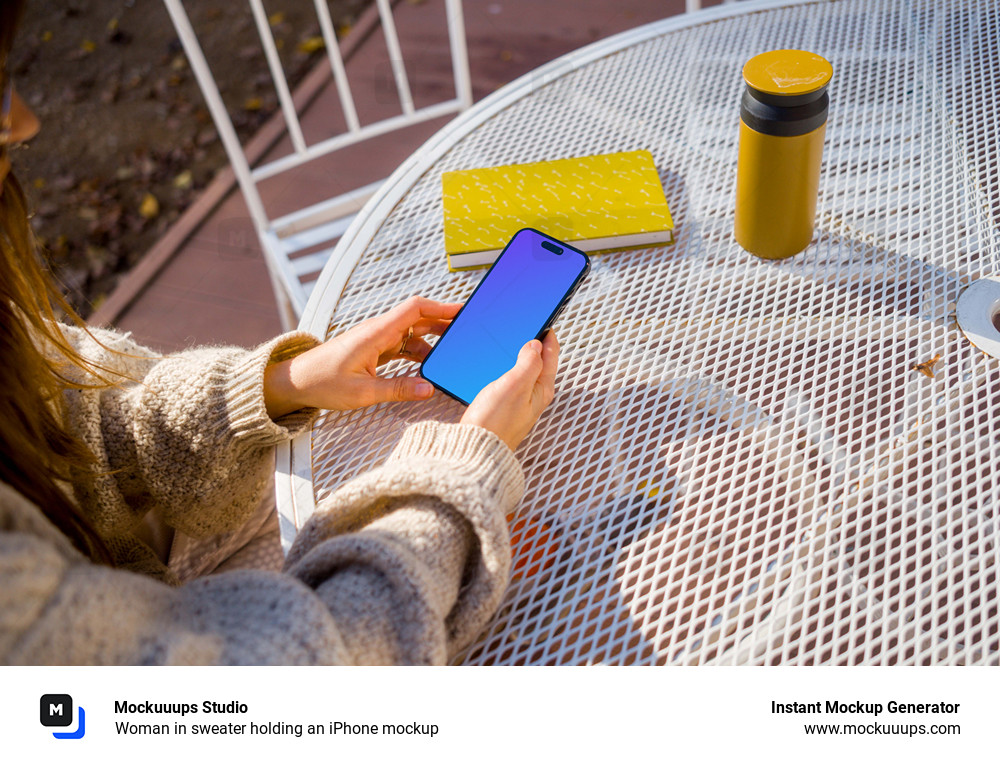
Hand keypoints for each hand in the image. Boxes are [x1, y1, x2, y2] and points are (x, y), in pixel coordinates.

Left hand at [264, 296, 461, 417]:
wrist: (296, 382)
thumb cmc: (321, 382)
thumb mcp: (362, 392)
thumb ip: (397, 390)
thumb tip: (428, 389)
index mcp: (376, 334)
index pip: (414, 309)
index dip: (440, 307)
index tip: (462, 311)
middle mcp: (377, 332)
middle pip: (417, 318)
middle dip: (443, 322)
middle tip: (466, 331)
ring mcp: (375, 340)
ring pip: (410, 332)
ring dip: (431, 340)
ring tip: (451, 351)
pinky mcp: (372, 350)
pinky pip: (401, 345)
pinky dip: (417, 352)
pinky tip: (426, 365)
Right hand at [461, 331, 559, 450]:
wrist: (474, 448)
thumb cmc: (495, 422)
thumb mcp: (515, 385)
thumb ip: (529, 362)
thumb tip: (535, 344)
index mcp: (542, 388)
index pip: (551, 354)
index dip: (547, 334)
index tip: (542, 317)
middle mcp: (533, 395)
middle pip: (538, 361)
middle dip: (533, 342)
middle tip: (525, 324)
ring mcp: (519, 401)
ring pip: (522, 369)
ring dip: (517, 354)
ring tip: (511, 339)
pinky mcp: (503, 405)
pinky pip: (508, 379)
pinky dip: (504, 367)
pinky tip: (494, 363)